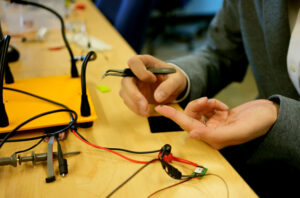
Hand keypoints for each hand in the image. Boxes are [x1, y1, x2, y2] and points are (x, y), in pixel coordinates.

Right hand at [119, 55, 186, 116]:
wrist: (173, 87)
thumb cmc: (174, 78)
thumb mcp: (177, 80)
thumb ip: (169, 86)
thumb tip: (158, 97)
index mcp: (145, 62)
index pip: (134, 62)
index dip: (140, 72)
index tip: (153, 80)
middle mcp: (135, 72)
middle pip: (125, 81)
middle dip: (134, 95)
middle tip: (145, 106)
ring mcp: (132, 84)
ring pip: (124, 93)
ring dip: (134, 104)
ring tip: (147, 112)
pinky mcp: (132, 95)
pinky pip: (128, 102)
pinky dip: (136, 109)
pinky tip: (145, 112)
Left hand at [155, 97, 278, 148]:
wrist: (269, 115)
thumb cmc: (257, 124)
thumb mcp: (236, 131)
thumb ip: (213, 135)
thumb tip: (192, 134)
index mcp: (213, 139)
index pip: (188, 126)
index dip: (174, 116)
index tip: (160, 108)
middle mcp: (211, 132)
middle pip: (191, 117)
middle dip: (195, 106)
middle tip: (206, 100)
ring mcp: (214, 124)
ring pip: (198, 111)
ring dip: (205, 104)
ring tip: (215, 103)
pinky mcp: (219, 115)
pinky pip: (208, 106)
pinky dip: (214, 103)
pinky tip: (221, 105)